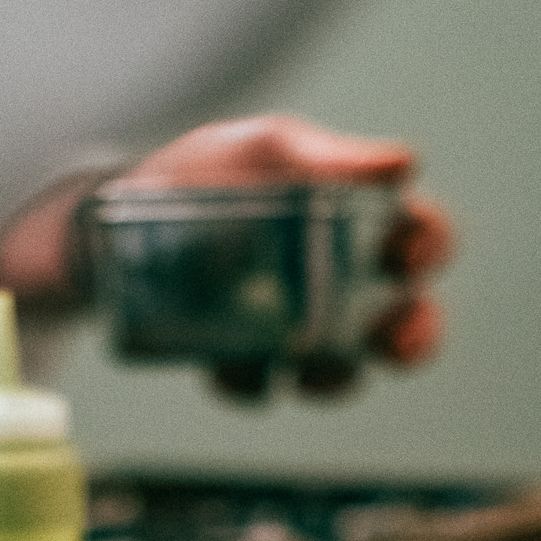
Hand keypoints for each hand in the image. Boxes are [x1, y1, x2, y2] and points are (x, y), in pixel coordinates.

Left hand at [0, 114, 453, 398]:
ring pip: (343, 373)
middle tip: (389, 342)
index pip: (421, 236)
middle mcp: (341, 283)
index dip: (429, 248)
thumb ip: (325, 158)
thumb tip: (404, 164)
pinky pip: (262, 390)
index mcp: (356, 220)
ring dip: (330, 378)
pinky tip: (222, 367)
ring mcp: (297, 332)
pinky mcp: (247, 365)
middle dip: (413, 338)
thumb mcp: (259, 150)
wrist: (112, 221)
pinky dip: (248, 384)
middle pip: (407, 321)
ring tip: (294, 366)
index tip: (406, 255)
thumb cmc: (204, 172)